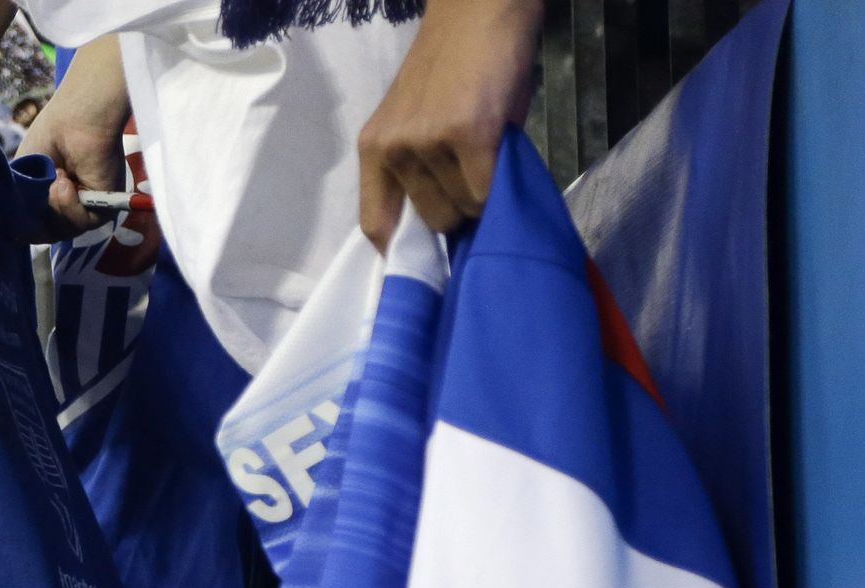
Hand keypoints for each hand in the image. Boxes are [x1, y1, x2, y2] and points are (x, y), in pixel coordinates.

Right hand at [17, 32, 132, 237]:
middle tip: (43, 186)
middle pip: (47, 233)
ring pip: (63, 231)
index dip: (23, 224)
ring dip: (55, 208)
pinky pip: (82, 224)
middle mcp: (68, 204)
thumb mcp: (24, 178)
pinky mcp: (104, 206)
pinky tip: (67, 185)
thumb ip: (22, 206)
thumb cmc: (48, 138)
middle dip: (39, 214)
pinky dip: (71, 208)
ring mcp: (86, 207)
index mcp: (48, 198)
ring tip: (58, 179)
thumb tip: (18, 234)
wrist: (74, 122)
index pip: (34, 227)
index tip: (16, 209)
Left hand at [357, 0, 543, 244]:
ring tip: (489, 154)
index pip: (375, 225)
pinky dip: (500, 185)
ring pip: (461, 208)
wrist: (481, 9)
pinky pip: (485, 191)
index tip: (423, 272)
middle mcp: (393, 149)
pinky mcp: (465, 135)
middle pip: (430, 222)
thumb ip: (423, 169)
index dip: (399, 256)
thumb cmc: (457, 67)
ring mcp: (426, 143)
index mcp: (374, 149)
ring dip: (482, 196)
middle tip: (477, 182)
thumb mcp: (422, 121)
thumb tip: (444, 224)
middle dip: (458, 213)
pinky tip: (502, 152)